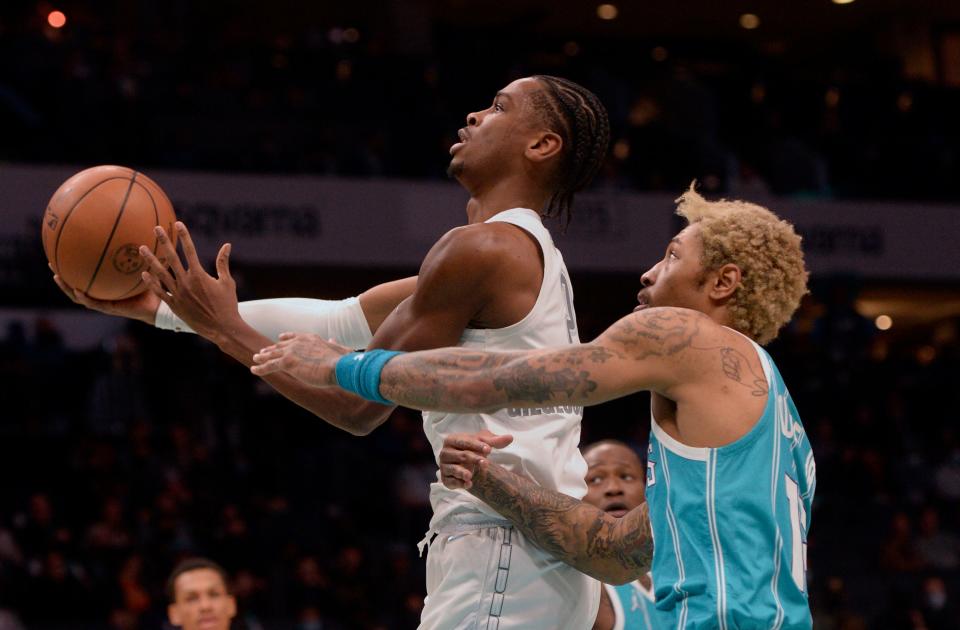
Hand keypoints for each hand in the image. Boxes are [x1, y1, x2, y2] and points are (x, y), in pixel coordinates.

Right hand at [50, 263, 160, 324]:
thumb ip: (138, 252)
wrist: (160, 305)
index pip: (86, 273)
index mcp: (105, 284)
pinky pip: (94, 304)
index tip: (63, 252)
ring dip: (67, 287)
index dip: (74, 265)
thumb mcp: (143, 265)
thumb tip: (138, 230)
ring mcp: (104, 302)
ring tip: (57, 276)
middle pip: (76, 283)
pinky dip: (85, 298)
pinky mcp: (111, 309)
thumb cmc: (151, 285)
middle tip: (51, 263)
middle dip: (63, 274)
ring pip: (79, 296)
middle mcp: (101, 293)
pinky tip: (78, 290)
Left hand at [138, 222, 240, 342]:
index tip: (178, 224)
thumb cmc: (228, 305)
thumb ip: (223, 263)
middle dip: (164, 241)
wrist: (222, 328)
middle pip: (172, 257)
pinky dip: (152, 283)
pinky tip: (144, 274)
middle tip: (156, 228)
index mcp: (200, 275)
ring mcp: (179, 294)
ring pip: (161, 273)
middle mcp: (187, 282)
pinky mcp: (175, 305)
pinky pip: (160, 292)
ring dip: (151, 260)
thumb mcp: (227, 282)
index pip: (190, 250)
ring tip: (141, 248)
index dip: (184, 236)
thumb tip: (227, 245)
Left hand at [249, 333, 350, 385]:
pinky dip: (260, 367)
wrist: (339, 366)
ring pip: (273, 354)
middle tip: (263, 351)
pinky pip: (269, 365)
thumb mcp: (340, 349)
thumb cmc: (342, 361)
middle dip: (271, 348)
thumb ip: (334, 345)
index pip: (294, 337)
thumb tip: (333, 340)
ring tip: (255, 358)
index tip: (280, 338)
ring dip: (263, 356)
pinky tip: (253, 369)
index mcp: (311, 338)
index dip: (286, 338)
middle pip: (281, 345)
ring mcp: (291, 351)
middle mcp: (299, 342)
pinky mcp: (287, 363)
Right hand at [439, 430, 513, 489]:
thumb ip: (495, 440)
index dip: (476, 445)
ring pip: (453, 469)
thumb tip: (510, 438)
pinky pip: (451, 481)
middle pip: (461, 456)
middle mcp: (445, 452)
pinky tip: (468, 484)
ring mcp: (444, 466)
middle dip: (473, 459)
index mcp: (452, 439)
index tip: (489, 450)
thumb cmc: (472, 448)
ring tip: (471, 475)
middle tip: (485, 463)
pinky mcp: (445, 479)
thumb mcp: (483, 443)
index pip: (464, 442)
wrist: (464, 462)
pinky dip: (459, 484)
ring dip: (462, 472)